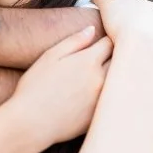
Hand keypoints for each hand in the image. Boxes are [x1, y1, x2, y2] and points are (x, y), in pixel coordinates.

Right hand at [6, 25, 112, 147]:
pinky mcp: (102, 115)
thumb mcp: (49, 57)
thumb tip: (92, 29)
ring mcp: (103, 99)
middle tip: (108, 56)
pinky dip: (113, 94)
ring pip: (121, 81)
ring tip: (105, 75)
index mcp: (88, 61)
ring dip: (118, 74)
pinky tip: (100, 96)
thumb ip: (73, 41)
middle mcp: (101, 78)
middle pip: (122, 61)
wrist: (30, 123)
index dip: (107, 39)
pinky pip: (115, 100)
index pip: (109, 42)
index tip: (103, 41)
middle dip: (118, 55)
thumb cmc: (34, 88)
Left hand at [90, 0, 152, 51]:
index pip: (142, 6)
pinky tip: (91, 1)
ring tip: (101, 5)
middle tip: (115, 11)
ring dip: (108, 1)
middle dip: (123, 3)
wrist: (142, 42)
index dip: (135, 12)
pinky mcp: (108, 3)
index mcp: (151, 10)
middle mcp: (138, 1)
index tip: (131, 18)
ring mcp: (122, 0)